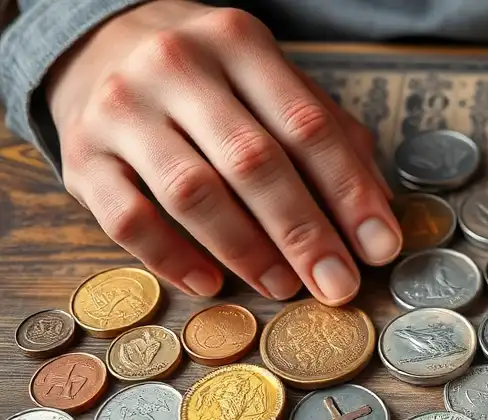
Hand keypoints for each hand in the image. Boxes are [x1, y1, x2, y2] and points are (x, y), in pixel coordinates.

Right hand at [46, 0, 401, 304]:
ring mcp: (122, 110)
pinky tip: (212, 283)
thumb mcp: (272, 81)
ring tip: (285, 286)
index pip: (307, 126)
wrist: (102, 44)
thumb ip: (329, 136)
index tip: (380, 246)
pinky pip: (129, 221)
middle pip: (253, 162)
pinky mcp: (82, 156)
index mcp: (239, 42)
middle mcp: (176, 66)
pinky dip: (174, 260)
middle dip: (304, 233)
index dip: (349, 193)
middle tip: (338, 284)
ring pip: (192, 193)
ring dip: (247, 251)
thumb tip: (379, 212)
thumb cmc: (211, 77)